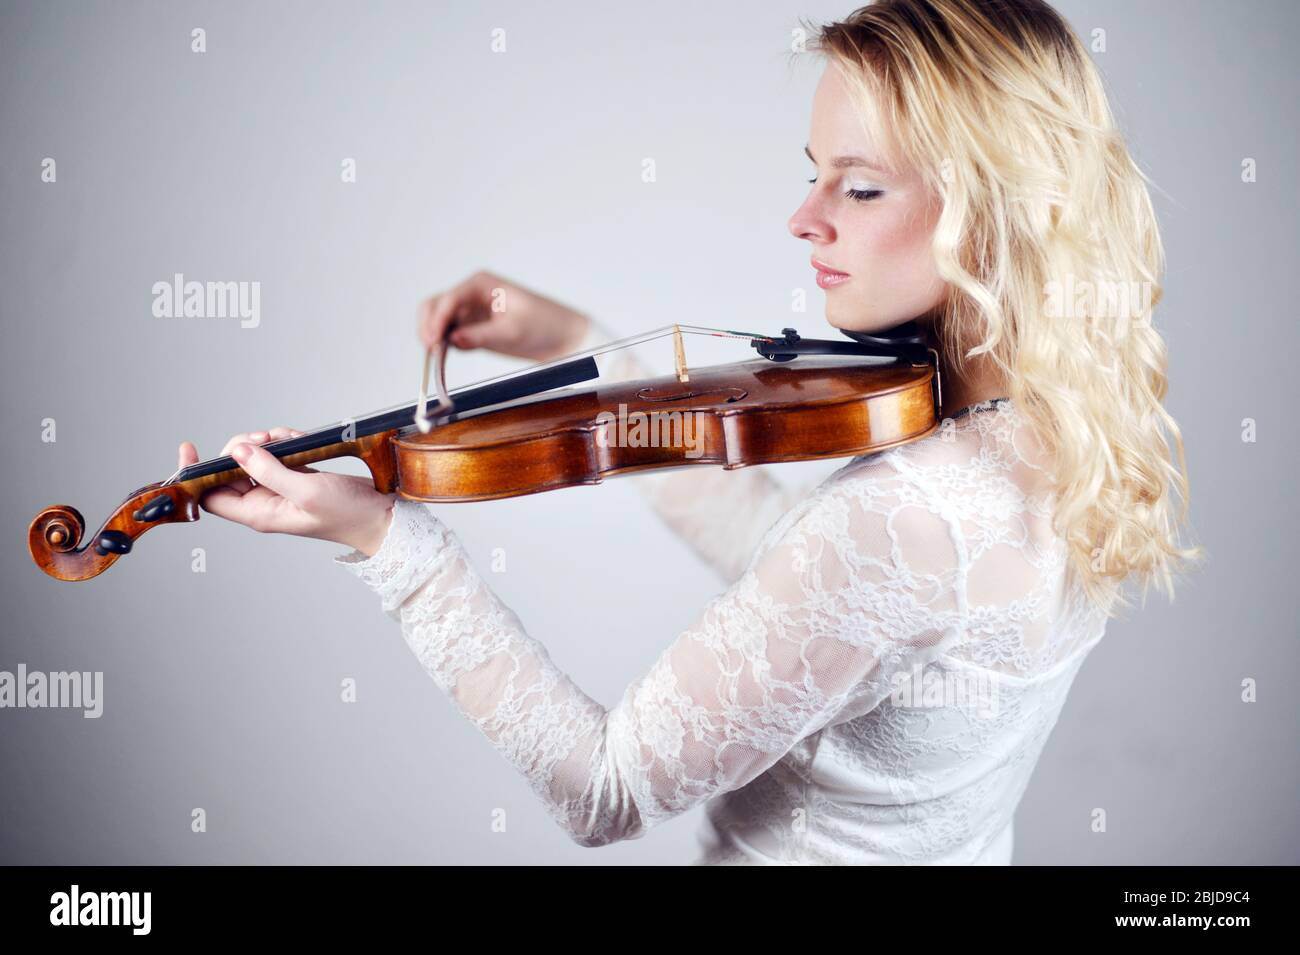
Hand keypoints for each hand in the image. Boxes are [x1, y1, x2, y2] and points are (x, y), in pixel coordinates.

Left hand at [176, 427, 395, 557]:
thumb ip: (270, 471)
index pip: (210, 495)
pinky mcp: (297, 478)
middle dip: (242, 448)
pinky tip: (300, 441)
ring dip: (267, 442)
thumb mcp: (306, 491)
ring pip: (255, 459)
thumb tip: (238, 451)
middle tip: (263, 439)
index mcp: (259, 513)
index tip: (189, 449)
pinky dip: (285, 443)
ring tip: (288, 439)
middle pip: (231, 470)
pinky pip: (277, 455)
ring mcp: (280, 489)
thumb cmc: (347, 514)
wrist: (380, 517)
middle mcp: (264, 502)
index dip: (196, 474)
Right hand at [417, 269, 590, 361]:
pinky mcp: (473, 329)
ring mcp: (470, 312)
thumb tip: (453, 341)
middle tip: (431, 350)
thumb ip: (481, 336)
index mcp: (481, 284)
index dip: (437, 320)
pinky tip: (444, 358)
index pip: (450, 299)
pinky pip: (449, 335)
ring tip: (436, 357)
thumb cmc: (544, 325)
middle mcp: (471, 294)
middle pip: (436, 305)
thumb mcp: (513, 332)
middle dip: (428, 325)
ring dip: (432, 336)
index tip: (433, 342)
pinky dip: (442, 345)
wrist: (563, 337)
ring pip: (438, 320)